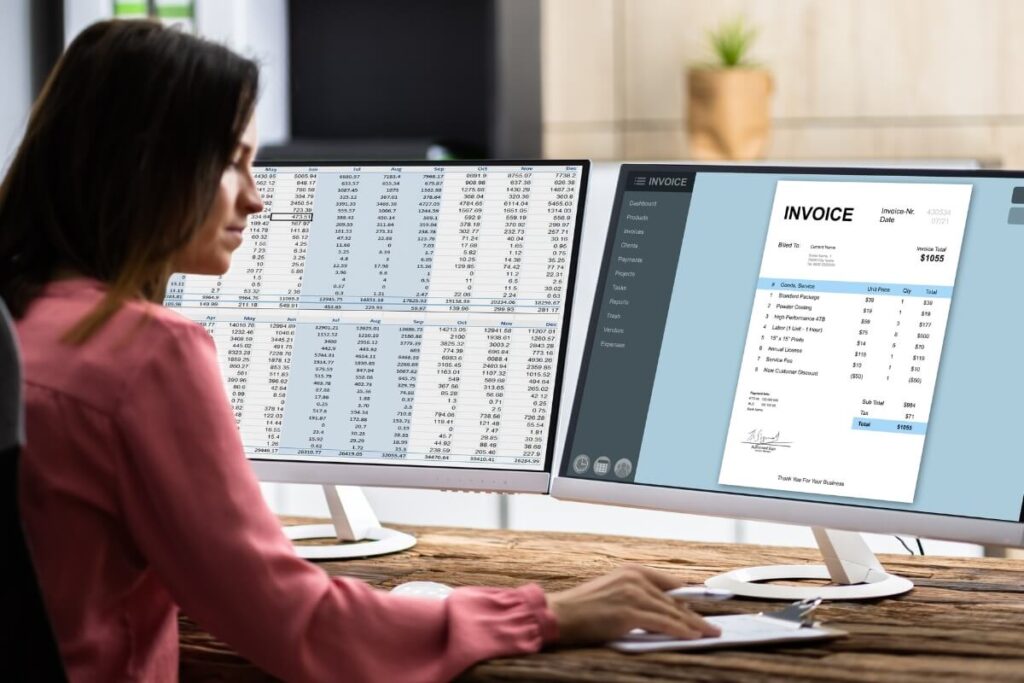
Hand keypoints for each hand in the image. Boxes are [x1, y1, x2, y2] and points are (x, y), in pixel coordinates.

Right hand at [546, 565, 720, 644]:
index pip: (669, 582)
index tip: (704, 602)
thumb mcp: (612, 593)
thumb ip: (636, 596)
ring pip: (672, 611)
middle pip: (674, 599)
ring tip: (708, 632)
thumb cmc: (582, 608)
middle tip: (712, 624)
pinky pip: (663, 623)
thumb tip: (660, 611)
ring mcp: (633, 594)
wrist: (559, 614)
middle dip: (694, 614)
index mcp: (631, 571)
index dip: (689, 595)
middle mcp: (634, 578)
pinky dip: (680, 630)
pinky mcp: (630, 612)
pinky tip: (692, 636)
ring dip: (694, 624)